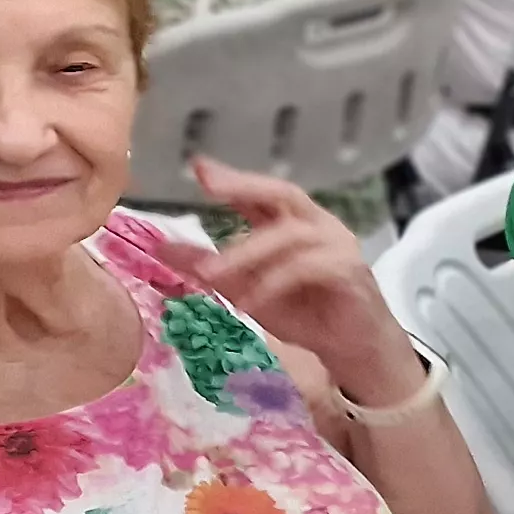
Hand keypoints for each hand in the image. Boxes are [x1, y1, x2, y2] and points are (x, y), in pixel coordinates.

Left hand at [164, 156, 427, 403]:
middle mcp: (319, 225)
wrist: (353, 347)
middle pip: (284, 194)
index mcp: (294, 223)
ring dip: (246, 252)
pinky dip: (274, 282)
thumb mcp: (245, 289)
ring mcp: (338, 244)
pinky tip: (250, 301)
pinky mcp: (350, 270)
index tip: (197, 167)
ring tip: (210, 273)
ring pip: (289, 235)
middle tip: (209, 186)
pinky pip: (307, 267)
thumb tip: (161, 247)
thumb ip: (209, 267)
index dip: (232, 178)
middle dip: (246, 187)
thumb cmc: (306, 313)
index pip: (262, 193)